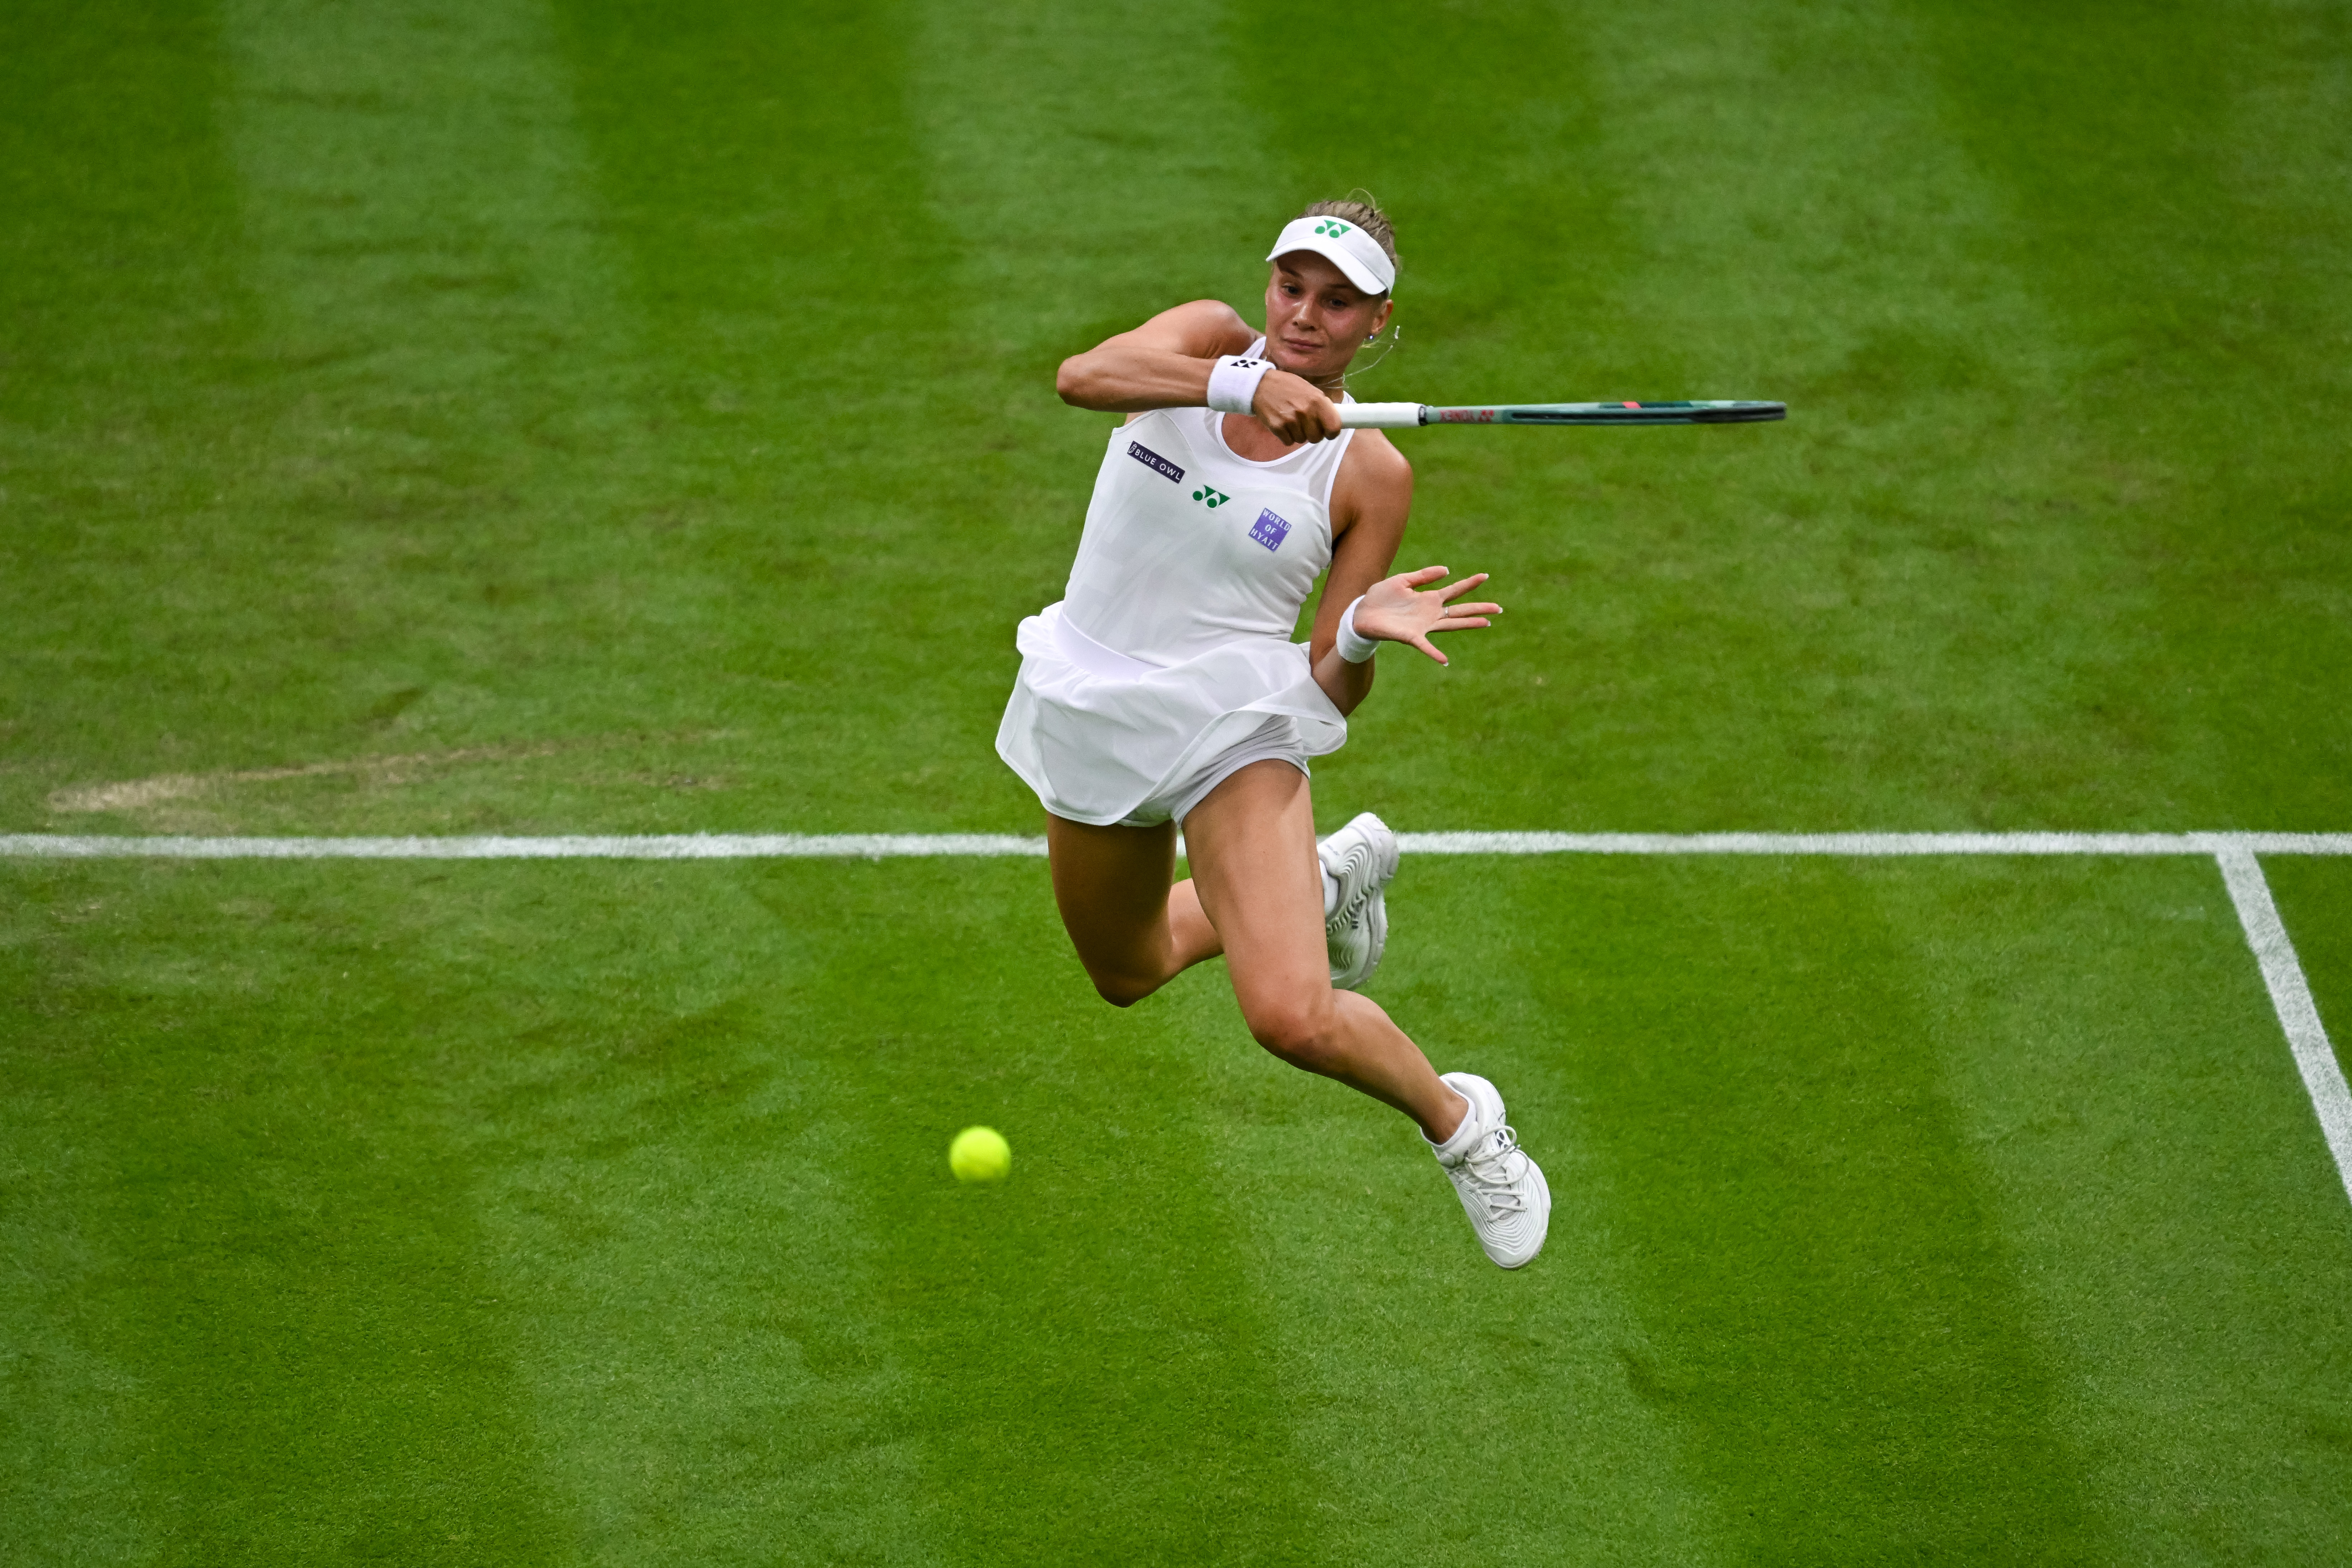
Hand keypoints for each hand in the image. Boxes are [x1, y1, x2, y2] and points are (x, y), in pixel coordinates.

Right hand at [1250, 369, 1343, 444]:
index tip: (1328, 432)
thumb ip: (1321, 404)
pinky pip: (1288, 442)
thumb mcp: (1309, 389)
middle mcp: (1305, 411)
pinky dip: (1286, 436)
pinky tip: (1283, 424)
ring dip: (1298, 433)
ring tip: (1291, 420)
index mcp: (1317, 400)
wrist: (1260, 385)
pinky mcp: (1278, 427)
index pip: (1334, 426)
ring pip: (1301, 440)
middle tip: (1305, 425)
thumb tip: (1333, 419)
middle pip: (1316, 437)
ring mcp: (1291, 420)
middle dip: (1312, 434)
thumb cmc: (1287, 386)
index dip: (1332, 432)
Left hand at [1351, 566, 1500, 665]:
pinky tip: (1445, 661)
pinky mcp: (1410, 637)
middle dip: (1479, 608)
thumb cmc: (1380, 598)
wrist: (1361, 613)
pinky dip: (1434, 653)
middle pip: (1459, 610)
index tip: (1485, 576)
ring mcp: (1422, 626)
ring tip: (1486, 623)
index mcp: (1428, 599)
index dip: (1469, 584)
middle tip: (1498, 608)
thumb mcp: (1402, 581)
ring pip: (1450, 625)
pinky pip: (1425, 646)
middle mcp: (1430, 614)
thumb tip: (1447, 570)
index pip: (1454, 591)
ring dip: (1468, 624)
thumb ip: (1423, 576)